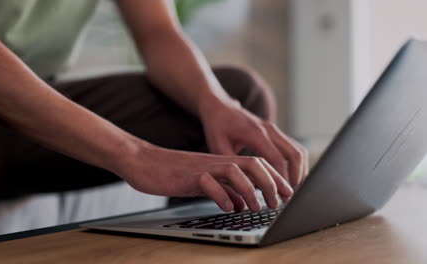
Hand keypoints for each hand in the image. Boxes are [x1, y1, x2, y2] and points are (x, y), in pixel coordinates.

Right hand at [119, 142, 293, 211]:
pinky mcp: (187, 175)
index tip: (287, 194)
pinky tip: (228, 208)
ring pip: (235, 170)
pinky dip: (222, 195)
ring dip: (251, 189)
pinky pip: (208, 182)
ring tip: (257, 207)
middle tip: (280, 201)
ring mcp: (203, 167)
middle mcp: (216, 162)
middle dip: (271, 182)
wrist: (142, 161)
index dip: (275, 178)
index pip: (256, 165)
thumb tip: (240, 203)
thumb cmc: (172, 173)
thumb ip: (223, 189)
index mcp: (222, 163)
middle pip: (253, 164)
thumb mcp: (203, 182)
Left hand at [199, 98, 308, 187]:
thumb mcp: (218, 148)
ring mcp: (275, 130)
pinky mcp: (277, 133)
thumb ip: (234, 166)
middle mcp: (269, 129)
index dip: (282, 178)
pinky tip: (291, 179)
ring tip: (292, 190)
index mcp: (255, 133)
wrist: (221, 108)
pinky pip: (294, 148)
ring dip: (300, 171)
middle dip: (296, 177)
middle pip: (294, 154)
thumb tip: (250, 187)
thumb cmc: (217, 128)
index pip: (277, 159)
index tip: (283, 195)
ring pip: (298, 151)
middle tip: (290, 196)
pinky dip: (297, 164)